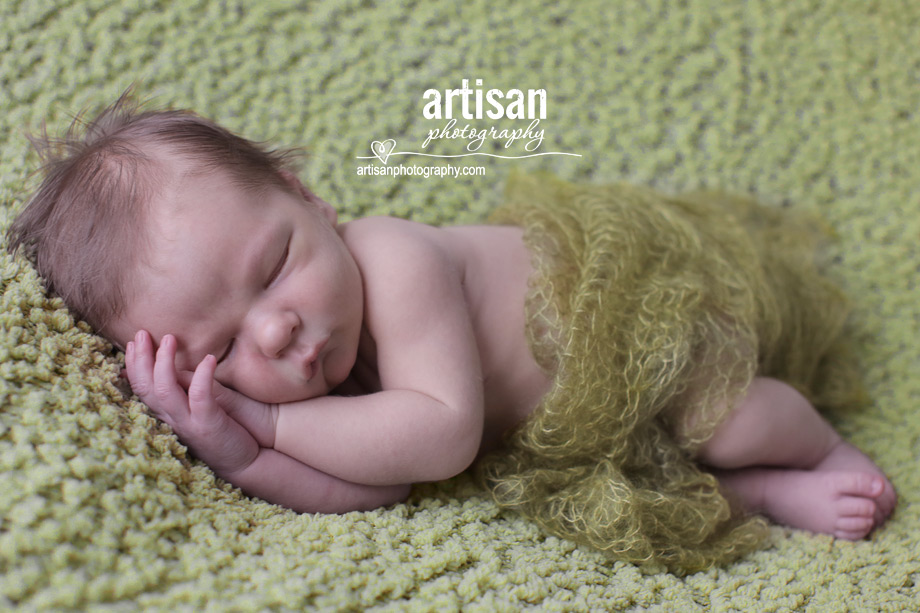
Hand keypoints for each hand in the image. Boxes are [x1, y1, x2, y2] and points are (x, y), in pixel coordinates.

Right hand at [125, 330, 259, 476]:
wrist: (245, 462)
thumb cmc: (223, 432)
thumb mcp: (199, 407)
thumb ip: (184, 389)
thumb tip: (172, 365)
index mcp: (167, 414)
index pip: (141, 388)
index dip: (133, 364)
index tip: (131, 341)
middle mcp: (172, 419)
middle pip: (146, 387)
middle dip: (140, 358)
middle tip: (141, 333)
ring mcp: (188, 423)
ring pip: (165, 391)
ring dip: (164, 363)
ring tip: (170, 339)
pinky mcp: (208, 425)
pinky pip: (200, 397)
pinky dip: (202, 376)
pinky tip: (209, 359)